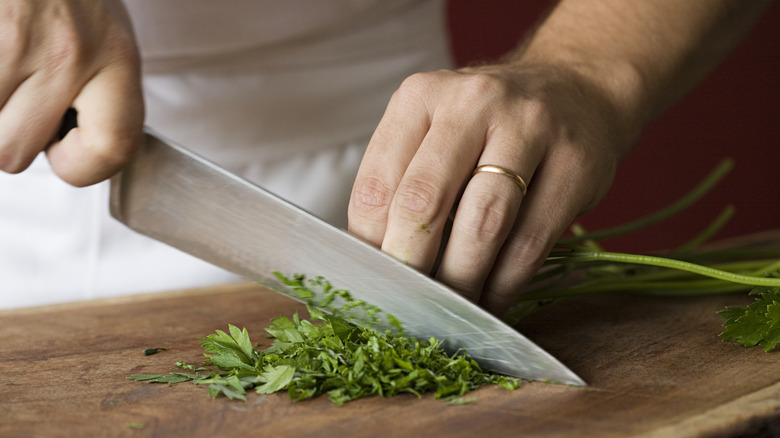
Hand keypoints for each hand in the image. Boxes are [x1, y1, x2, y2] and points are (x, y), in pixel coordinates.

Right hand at [0, 0, 143, 186]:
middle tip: (14, 95)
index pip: (113, 147)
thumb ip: (100, 96)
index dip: (83, 169)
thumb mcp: (105, 37)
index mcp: (114, 56)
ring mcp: (13, 41)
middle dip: (5, 135)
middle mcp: (67, 52)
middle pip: (13, 152)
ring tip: (3, 70)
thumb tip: (67, 154)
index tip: (65, 155)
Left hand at [348, 63, 637, 315]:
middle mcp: (472, 103)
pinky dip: (504, 285)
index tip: (375, 284)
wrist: (576, 89)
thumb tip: (377, 263)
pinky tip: (490, 301)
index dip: (370, 247)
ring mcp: (530, 129)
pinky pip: (530, 243)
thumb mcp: (435, 130)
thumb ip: (403, 182)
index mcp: (420, 96)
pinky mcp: (575, 165)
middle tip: (408, 307)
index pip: (376, 185)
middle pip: (424, 203)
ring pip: (482, 226)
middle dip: (411, 268)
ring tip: (450, 312)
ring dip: (461, 283)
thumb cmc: (489, 125)